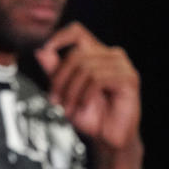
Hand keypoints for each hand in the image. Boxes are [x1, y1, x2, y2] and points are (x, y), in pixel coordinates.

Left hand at [35, 22, 139, 148]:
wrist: (106, 137)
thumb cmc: (88, 114)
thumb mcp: (65, 90)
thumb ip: (54, 70)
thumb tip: (40, 50)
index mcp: (96, 53)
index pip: (77, 31)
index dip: (59, 37)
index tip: (44, 50)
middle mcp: (111, 55)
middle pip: (75, 54)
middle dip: (60, 78)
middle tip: (55, 100)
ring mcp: (122, 66)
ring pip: (86, 67)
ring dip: (71, 90)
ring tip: (69, 107)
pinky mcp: (128, 79)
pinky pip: (98, 79)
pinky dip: (85, 94)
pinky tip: (83, 105)